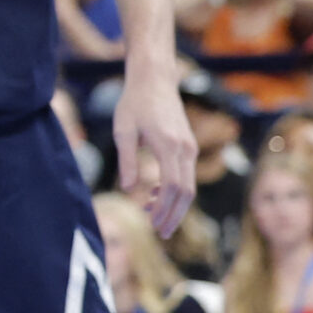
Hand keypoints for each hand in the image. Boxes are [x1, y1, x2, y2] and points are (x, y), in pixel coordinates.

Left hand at [114, 72, 197, 236]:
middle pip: (186, 192)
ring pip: (188, 185)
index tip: (154, 225)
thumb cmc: (133, 102)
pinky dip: (173, 190)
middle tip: (159, 233)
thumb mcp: (123, 131)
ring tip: (152, 217)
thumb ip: (127, 161)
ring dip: (173, 204)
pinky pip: (185, 174)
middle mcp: (185, 148)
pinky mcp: (188, 145)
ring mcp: (189, 147)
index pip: (173, 187)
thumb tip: (129, 190)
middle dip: (174, 215)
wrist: (154, 79)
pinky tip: (153, 195)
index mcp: (168, 145)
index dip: (165, 209)